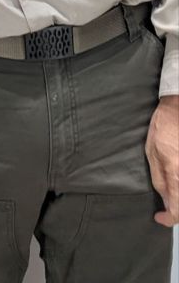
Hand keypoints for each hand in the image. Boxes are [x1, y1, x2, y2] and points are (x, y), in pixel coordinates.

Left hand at [145, 94, 178, 225]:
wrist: (177, 109)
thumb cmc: (162, 128)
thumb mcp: (152, 154)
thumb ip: (160, 181)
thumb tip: (166, 202)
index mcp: (177, 174)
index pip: (178, 210)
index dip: (168, 219)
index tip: (159, 217)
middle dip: (177, 211)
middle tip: (166, 209)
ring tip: (171, 195)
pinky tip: (175, 182)